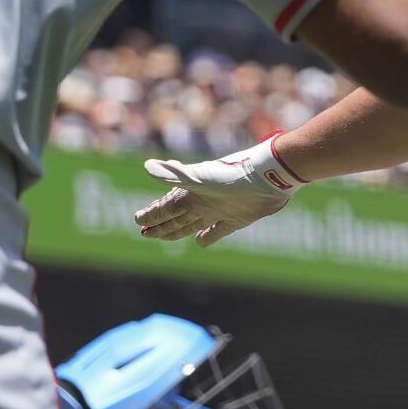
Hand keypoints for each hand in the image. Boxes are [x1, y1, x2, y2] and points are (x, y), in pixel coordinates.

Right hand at [133, 135, 302, 246]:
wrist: (270, 178)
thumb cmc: (234, 175)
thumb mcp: (200, 177)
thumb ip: (173, 174)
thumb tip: (147, 166)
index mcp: (191, 194)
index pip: (165, 208)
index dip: (151, 215)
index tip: (136, 220)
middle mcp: (203, 203)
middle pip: (175, 218)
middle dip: (159, 225)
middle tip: (143, 232)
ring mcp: (219, 211)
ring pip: (191, 224)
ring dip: (176, 231)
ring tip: (162, 235)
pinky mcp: (236, 219)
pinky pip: (216, 232)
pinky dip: (207, 237)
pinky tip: (200, 242)